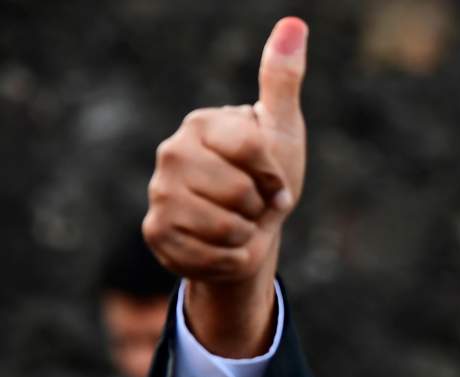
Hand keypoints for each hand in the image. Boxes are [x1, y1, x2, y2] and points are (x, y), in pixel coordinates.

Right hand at [142, 17, 308, 356]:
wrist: (248, 231)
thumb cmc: (266, 176)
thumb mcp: (281, 129)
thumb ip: (282, 80)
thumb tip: (294, 24)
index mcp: (203, 124)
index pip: (252, 150)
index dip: (274, 175)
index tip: (274, 180)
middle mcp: (171, 153)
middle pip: (239, 192)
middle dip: (259, 207)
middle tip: (254, 204)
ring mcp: (159, 193)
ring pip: (225, 227)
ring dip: (246, 235)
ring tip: (239, 224)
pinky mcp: (156, 233)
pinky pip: (210, 256)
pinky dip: (230, 259)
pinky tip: (223, 246)